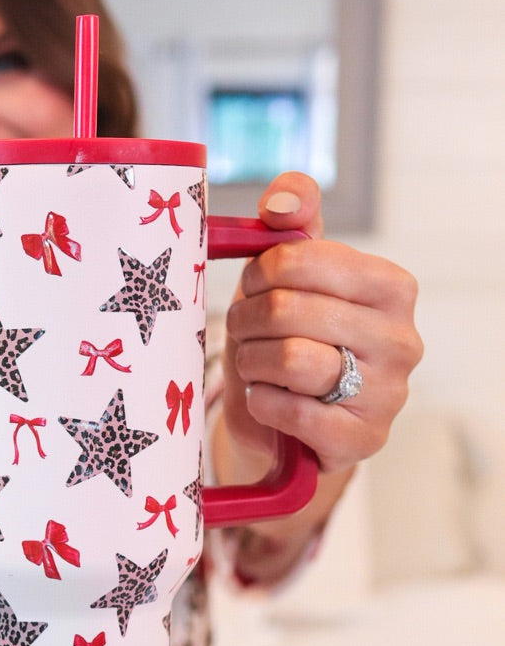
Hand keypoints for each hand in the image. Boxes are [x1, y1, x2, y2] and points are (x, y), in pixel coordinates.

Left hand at [222, 172, 422, 476]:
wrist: (288, 422)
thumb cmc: (290, 340)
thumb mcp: (288, 278)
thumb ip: (291, 226)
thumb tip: (280, 206)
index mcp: (390, 287)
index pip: (301, 260)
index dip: (258, 275)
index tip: (252, 288)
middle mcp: (402, 338)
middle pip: (288, 310)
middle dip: (248, 322)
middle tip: (243, 332)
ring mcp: (389, 393)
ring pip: (291, 360)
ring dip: (253, 362)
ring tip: (255, 365)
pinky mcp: (364, 439)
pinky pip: (294, 413)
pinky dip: (263, 404)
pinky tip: (266, 400)